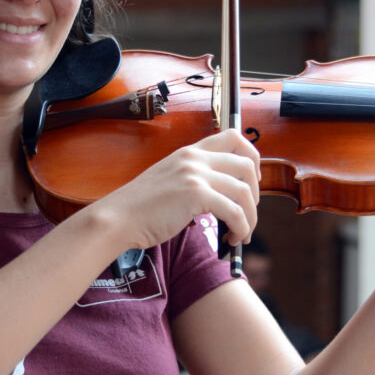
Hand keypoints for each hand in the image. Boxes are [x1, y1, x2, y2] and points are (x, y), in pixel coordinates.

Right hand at [92, 129, 260, 251]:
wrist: (118, 218)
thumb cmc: (141, 208)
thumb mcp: (169, 181)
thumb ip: (193, 180)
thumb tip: (222, 197)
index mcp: (189, 152)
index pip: (233, 136)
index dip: (251, 156)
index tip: (252, 178)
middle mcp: (194, 158)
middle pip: (246, 165)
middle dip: (256, 192)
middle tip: (248, 212)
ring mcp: (196, 175)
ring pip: (245, 192)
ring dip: (250, 217)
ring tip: (241, 234)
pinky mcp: (196, 195)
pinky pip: (235, 212)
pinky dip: (241, 228)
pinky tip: (232, 238)